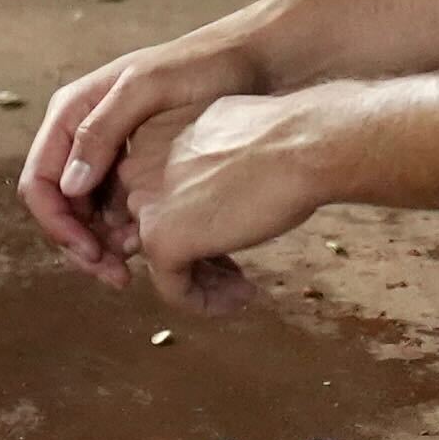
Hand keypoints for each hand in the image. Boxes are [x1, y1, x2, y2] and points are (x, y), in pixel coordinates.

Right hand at [18, 24, 270, 282]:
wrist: (247, 61)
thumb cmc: (199, 66)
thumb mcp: (147, 87)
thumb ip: (103, 131)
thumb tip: (70, 186)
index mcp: (70, 113)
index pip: (39, 182)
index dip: (59, 226)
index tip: (93, 256)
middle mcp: (80, 135)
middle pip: (60, 207)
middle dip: (82, 246)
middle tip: (118, 276)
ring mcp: (107, 153)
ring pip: (87, 214)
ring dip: (105, 244)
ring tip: (141, 264)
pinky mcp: (134, 166)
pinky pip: (116, 208)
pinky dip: (127, 232)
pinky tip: (155, 246)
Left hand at [116, 91, 326, 313]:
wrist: (301, 146)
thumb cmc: (282, 138)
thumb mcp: (227, 142)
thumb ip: (203, 165)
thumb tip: (210, 191)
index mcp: (151, 138)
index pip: (157, 195)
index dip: (191, 221)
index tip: (227, 233)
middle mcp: (137, 169)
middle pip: (158, 227)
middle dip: (197, 253)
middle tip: (234, 268)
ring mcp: (146, 206)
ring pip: (164, 259)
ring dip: (205, 280)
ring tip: (243, 289)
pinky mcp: (161, 241)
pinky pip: (174, 288)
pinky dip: (205, 301)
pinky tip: (241, 297)